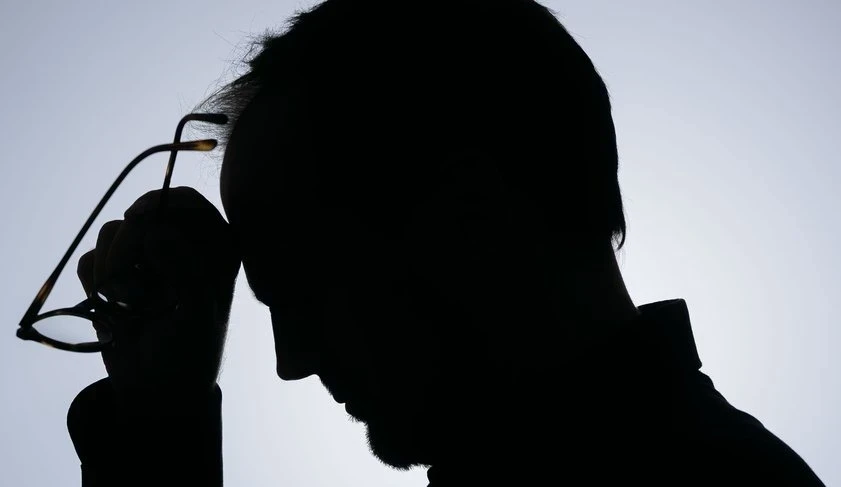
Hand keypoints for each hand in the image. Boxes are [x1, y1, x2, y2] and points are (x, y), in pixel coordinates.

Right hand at [76, 187, 239, 411]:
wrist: (156, 388)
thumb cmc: (190, 352)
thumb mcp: (198, 313)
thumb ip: (184, 270)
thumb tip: (156, 233)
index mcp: (213, 250)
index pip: (190, 204)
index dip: (163, 203)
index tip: (138, 218)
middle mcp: (179, 246)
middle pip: (143, 213)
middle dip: (128, 249)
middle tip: (131, 290)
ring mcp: (143, 259)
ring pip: (112, 234)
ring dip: (112, 273)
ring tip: (132, 307)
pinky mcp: (112, 274)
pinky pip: (89, 260)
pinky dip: (95, 285)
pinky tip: (115, 311)